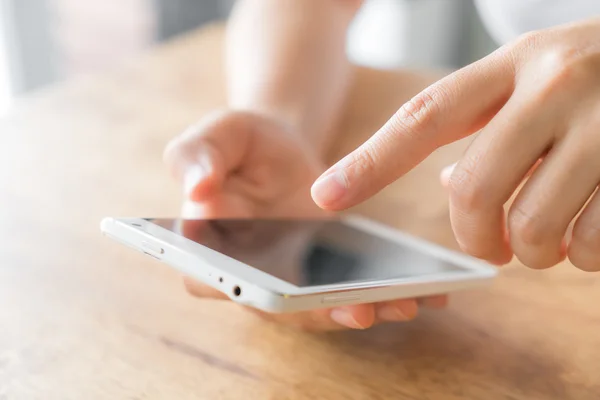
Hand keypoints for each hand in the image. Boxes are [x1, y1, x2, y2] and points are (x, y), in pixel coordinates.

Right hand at [164, 110, 446, 330]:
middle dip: (319, 312)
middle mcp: (245, 275)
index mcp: (206, 245)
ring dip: (360, 309)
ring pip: (318, 309)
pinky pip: (347, 294)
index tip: (282, 291)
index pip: (209, 278)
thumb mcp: (217, 134)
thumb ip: (197, 156)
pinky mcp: (321, 278)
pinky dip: (384, 297)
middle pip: (277, 306)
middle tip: (362, 309)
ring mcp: (287, 281)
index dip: (243, 288)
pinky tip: (424, 292)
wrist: (279, 148)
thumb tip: (198, 190)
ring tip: (405, 303)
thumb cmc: (243, 141)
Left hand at [312, 18, 599, 271]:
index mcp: (514, 64)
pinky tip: (592, 231)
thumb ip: (486, 127)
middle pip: (473, 191)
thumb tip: (452, 192)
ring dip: (533, 251)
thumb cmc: (596, 81)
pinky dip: (584, 257)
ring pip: (533, 229)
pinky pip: (591, 246)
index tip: (324, 196)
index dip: (370, 162)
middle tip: (491, 243)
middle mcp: (557, 85)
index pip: (424, 117)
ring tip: (549, 231)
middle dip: (474, 237)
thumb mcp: (535, 80)